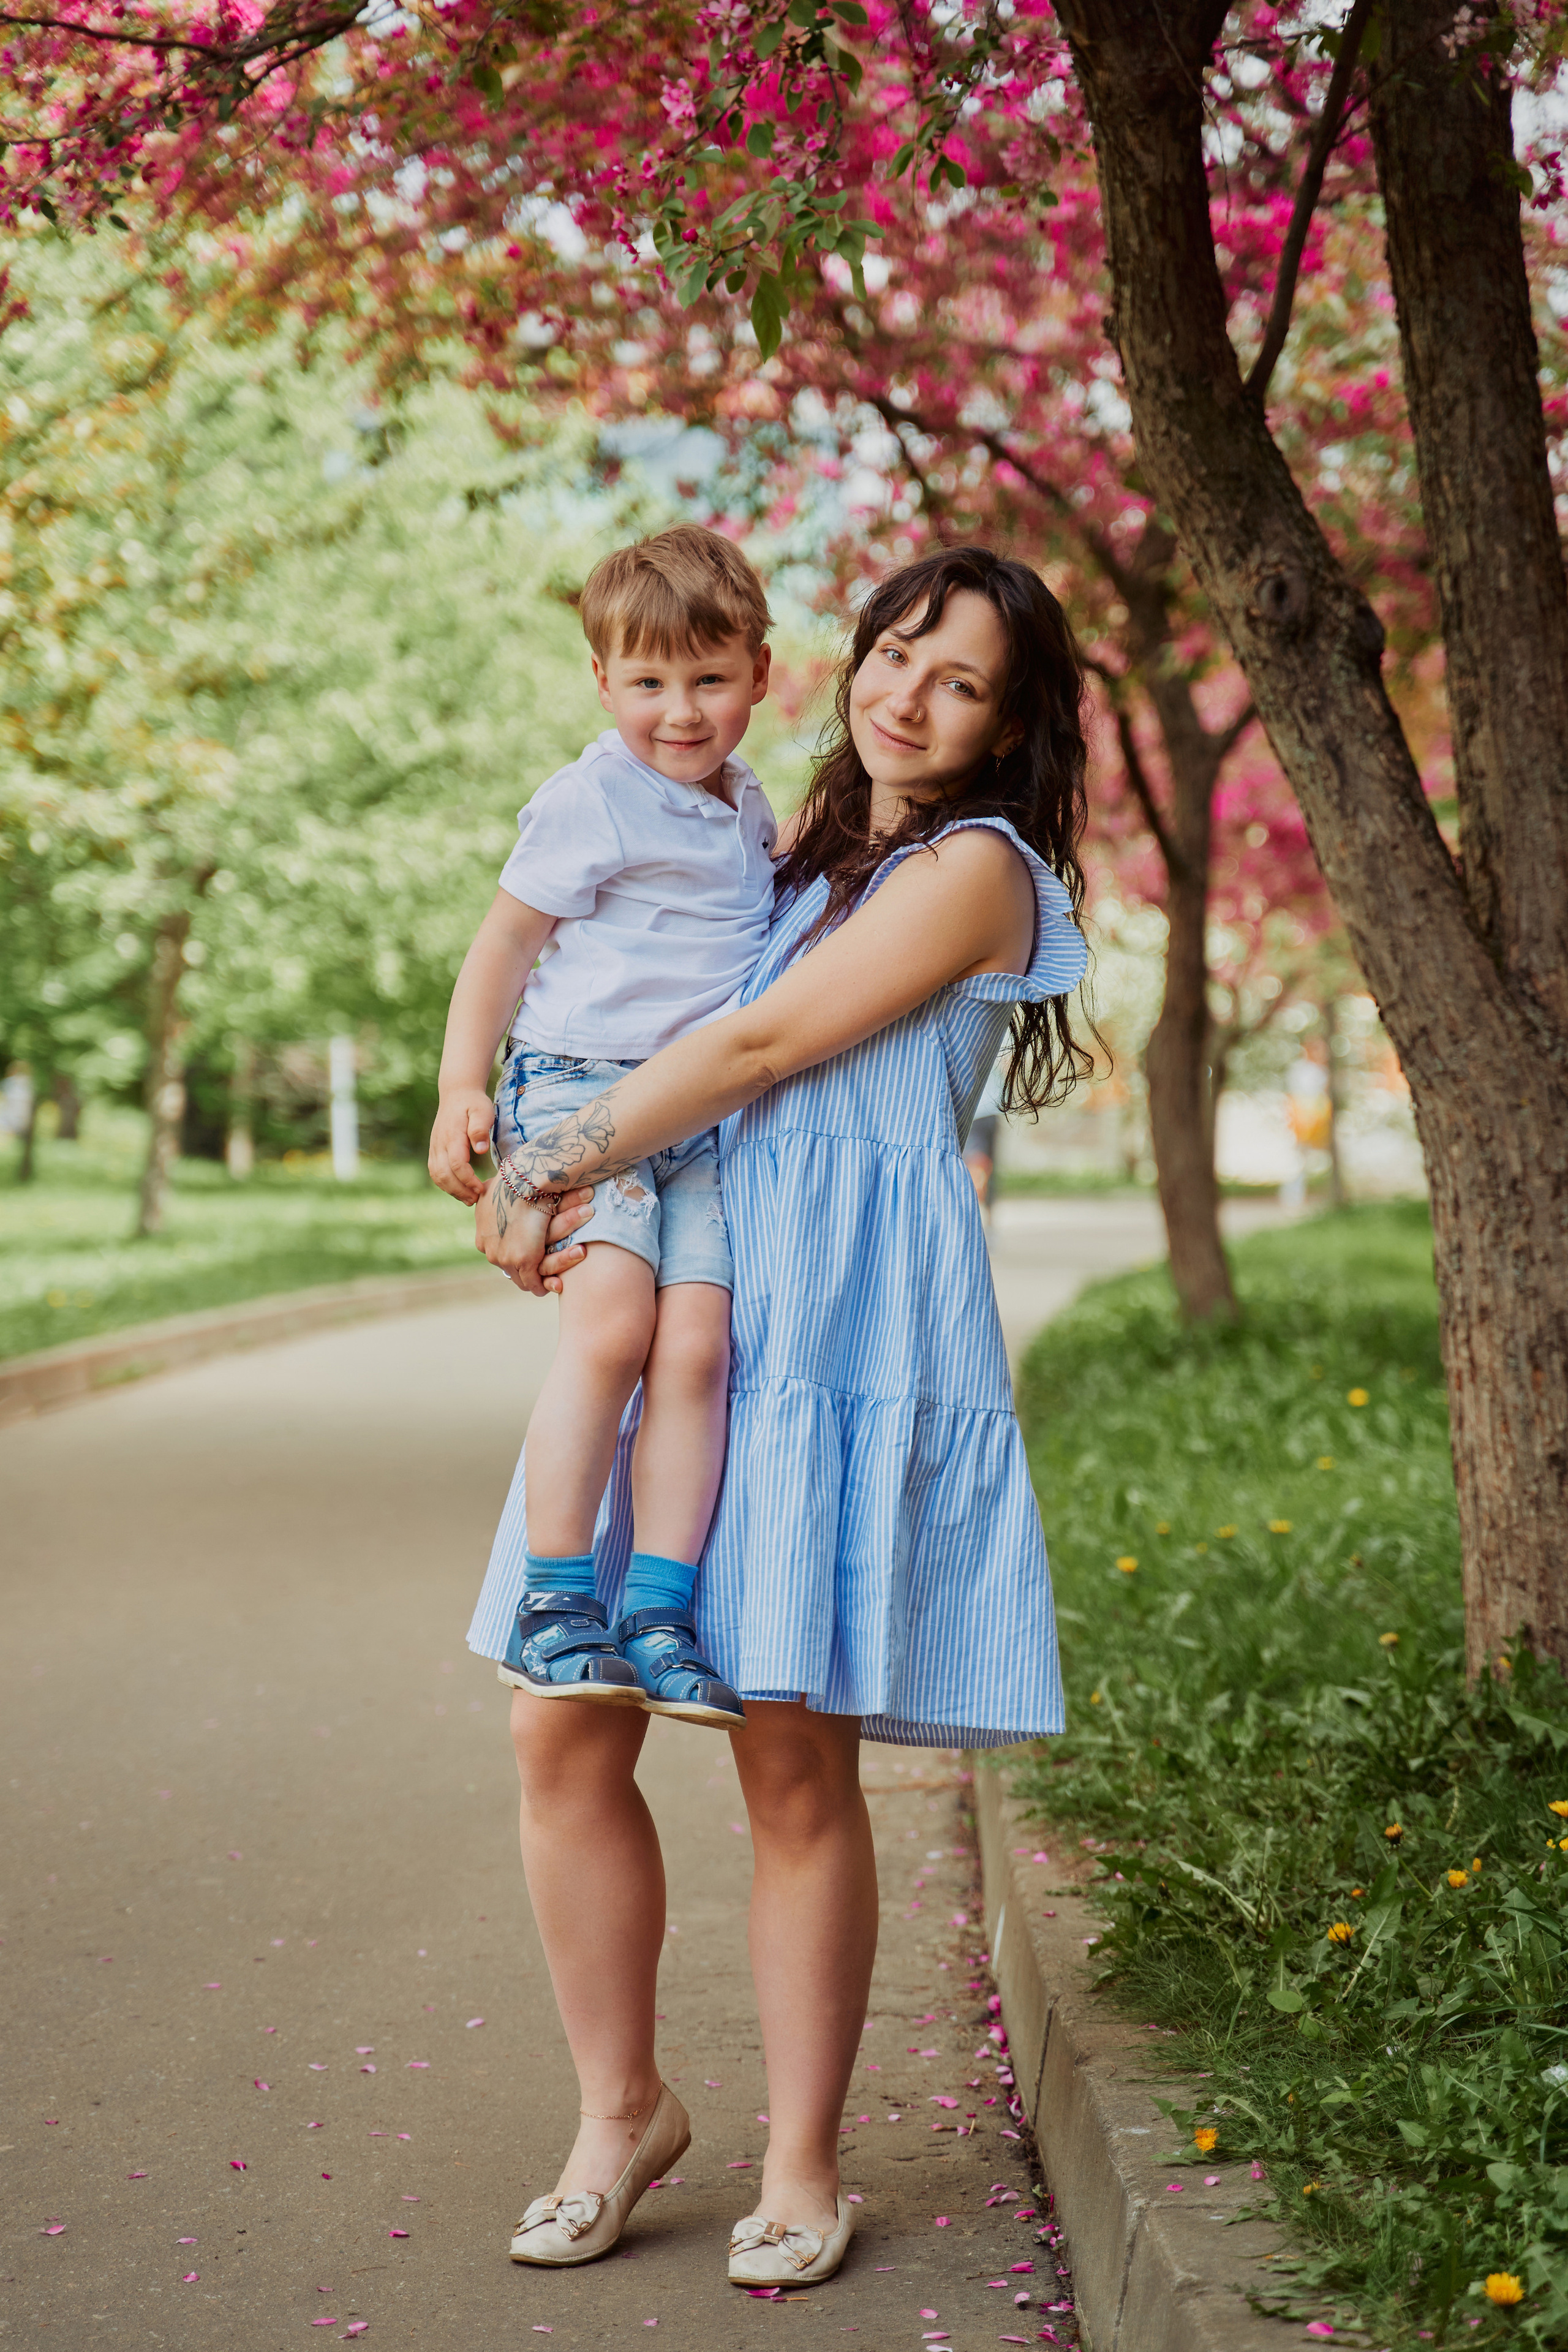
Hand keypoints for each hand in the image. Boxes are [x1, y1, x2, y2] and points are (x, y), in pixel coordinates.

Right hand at [429, 1087, 495, 1203]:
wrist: (456, 1094)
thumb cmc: (473, 1103)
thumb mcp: (482, 1110)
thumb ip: (481, 1128)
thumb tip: (481, 1150)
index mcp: (452, 1135)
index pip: (456, 1164)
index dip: (468, 1180)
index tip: (481, 1188)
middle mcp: (440, 1143)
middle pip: (444, 1174)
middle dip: (460, 1190)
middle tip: (476, 1199)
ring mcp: (435, 1147)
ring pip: (437, 1175)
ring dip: (452, 1190)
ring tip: (469, 1199)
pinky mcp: (434, 1150)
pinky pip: (435, 1172)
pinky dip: (445, 1184)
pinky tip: (459, 1190)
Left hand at [476, 1179, 594, 1294]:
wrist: (525, 1177)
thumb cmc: (519, 1176)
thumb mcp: (501, 1187)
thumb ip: (501, 1198)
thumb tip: (496, 1189)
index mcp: (483, 1228)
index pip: (499, 1249)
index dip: (516, 1252)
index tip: (532, 1251)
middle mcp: (487, 1245)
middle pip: (508, 1267)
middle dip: (527, 1271)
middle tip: (544, 1272)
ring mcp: (503, 1255)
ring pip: (521, 1278)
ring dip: (540, 1277)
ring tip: (555, 1281)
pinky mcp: (523, 1260)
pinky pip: (534, 1284)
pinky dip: (545, 1285)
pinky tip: (557, 1284)